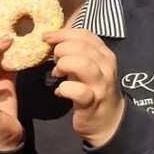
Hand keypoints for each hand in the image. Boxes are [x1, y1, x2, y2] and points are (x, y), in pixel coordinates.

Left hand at [44, 28, 124, 146]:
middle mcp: (106, 66)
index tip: (45, 37)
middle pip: (81, 47)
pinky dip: (64, 88)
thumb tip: (53, 40)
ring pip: (82, 64)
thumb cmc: (92, 89)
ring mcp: (101, 84)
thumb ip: (74, 53)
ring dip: (63, 65)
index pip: (85, 35)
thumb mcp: (86, 67)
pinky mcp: (92, 101)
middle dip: (61, 50)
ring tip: (57, 74)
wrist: (108, 120)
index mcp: (104, 54)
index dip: (63, 33)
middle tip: (54, 61)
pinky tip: (60, 91)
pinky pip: (78, 90)